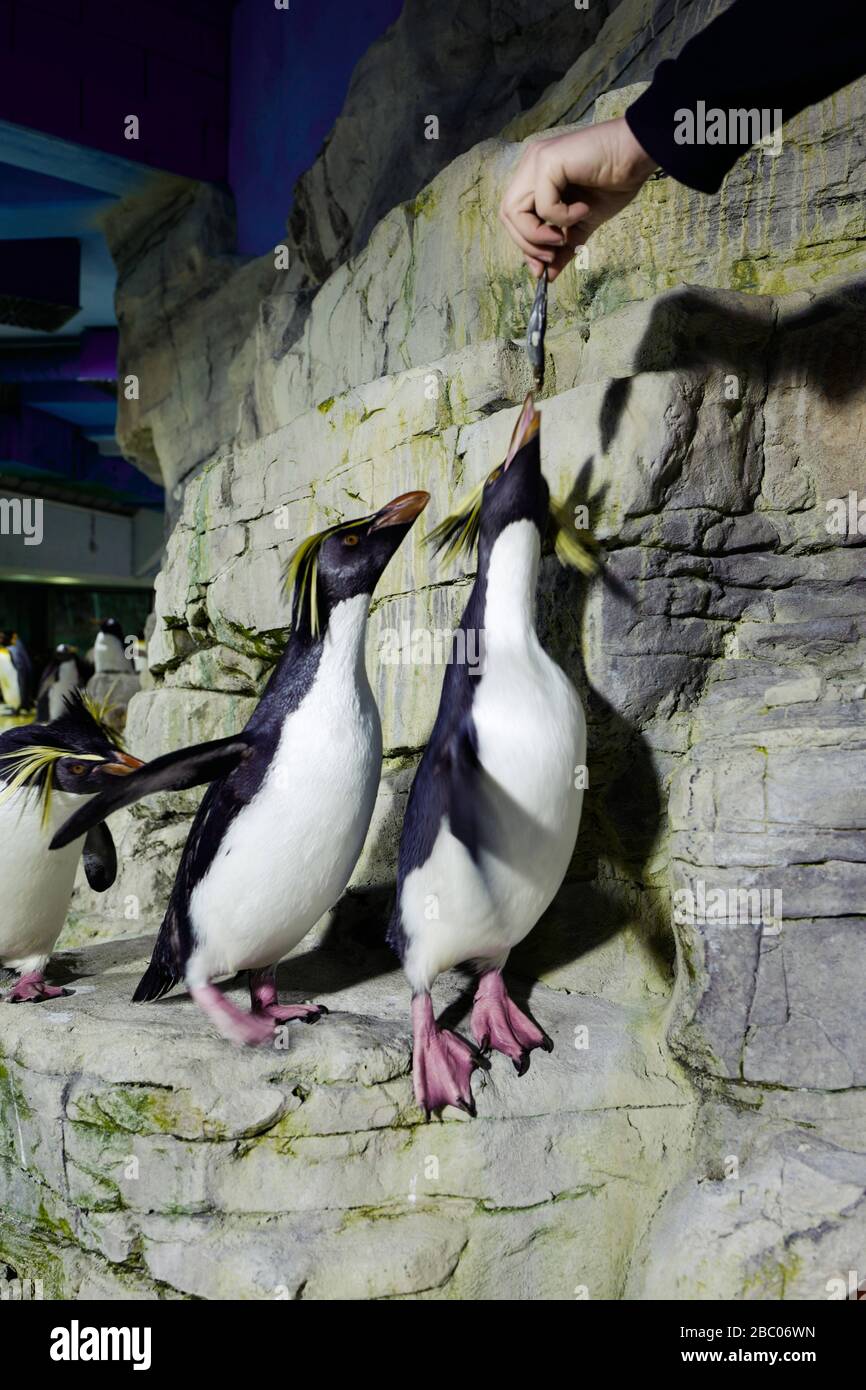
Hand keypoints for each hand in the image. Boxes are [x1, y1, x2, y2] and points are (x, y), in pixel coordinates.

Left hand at [499, 117, 658, 278]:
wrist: (637, 156)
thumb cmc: (613, 183)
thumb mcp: (581, 224)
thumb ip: (562, 247)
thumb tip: (547, 277)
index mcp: (535, 177)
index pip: (513, 217)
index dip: (525, 244)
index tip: (544, 266)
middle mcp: (530, 165)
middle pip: (508, 215)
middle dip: (528, 244)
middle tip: (554, 254)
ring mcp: (537, 160)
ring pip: (515, 211)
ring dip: (538, 234)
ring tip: (565, 236)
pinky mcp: (548, 160)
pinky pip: (542, 203)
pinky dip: (561, 217)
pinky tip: (583, 210)